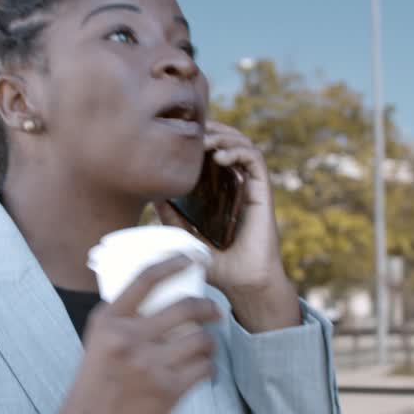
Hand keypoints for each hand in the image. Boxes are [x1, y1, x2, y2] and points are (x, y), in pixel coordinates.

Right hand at [50, 256, 221, 413]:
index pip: (145, 279)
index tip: (191, 257)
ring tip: (206, 348)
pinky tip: (202, 370)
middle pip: (185, 306)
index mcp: (107, 322)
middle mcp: (127, 338)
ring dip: (209, 343)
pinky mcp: (167, 390)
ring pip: (201, 340)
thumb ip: (122, 324)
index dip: (173, 262)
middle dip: (209, 307)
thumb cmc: (92, 390)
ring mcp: (149, 364)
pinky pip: (204, 368)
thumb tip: (161, 303)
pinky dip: (207, 368)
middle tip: (215, 312)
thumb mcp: (97, 346)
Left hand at [156, 120, 300, 331]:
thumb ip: (171, 217)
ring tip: (205, 142)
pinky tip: (220, 157)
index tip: (178, 134)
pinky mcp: (262, 192)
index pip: (212, 151)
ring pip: (243, 144)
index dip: (200, 137)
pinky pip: (255, 160)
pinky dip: (239, 151)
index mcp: (219, 190)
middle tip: (191, 130)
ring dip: (224, 136)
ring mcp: (250, 186)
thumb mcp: (184, 236)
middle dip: (211, 129)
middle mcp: (236, 183)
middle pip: (228, 140)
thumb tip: (151, 195)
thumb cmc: (215, 265)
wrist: (242, 283)